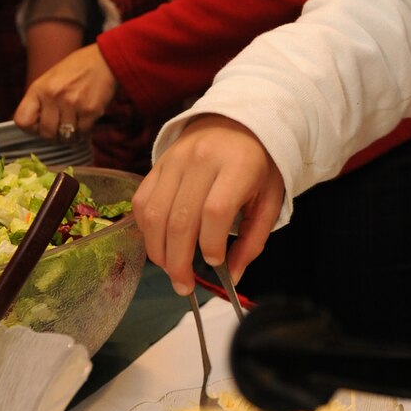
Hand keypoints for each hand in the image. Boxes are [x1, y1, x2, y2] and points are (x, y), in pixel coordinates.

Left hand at [15, 43, 117, 141]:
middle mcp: (53, 96)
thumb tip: (35, 124)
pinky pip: (82, 133)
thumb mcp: (50, 79)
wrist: (104, 60)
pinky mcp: (90, 110)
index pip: (22, 120)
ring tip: (73, 125)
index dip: (30, 128)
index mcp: (39, 88)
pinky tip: (84, 122)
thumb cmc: (76, 69)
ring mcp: (72, 104)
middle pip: (46, 133)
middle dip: (53, 136)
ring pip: (65, 137)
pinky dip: (83, 133)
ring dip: (69, 135)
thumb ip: (40, 100)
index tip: (39, 126)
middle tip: (59, 129)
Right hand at [133, 116, 284, 294]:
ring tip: (171, 270)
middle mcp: (201, 159)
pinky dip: (145, 230)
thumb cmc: (258, 167)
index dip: (210, 243)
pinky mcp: (156, 164)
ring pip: (154, 214)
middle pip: (180, 219)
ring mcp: (173, 159)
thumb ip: (253, 240)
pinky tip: (159, 244)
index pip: (215, 211)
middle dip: (178, 261)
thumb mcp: (269, 200)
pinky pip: (141, 202)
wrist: (237, 123)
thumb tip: (232, 277)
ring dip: (158, 251)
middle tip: (184, 286)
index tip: (215, 262)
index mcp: (237, 165)